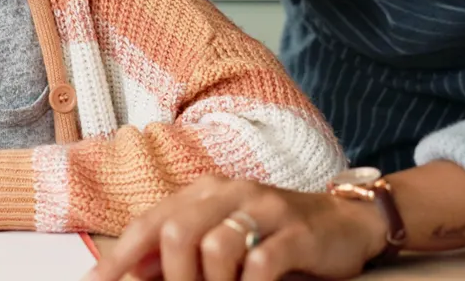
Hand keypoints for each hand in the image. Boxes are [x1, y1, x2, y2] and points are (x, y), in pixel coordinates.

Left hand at [85, 176, 386, 280]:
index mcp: (205, 193)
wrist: (346, 223)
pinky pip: (260, 262)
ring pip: (216, 246)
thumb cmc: (275, 236)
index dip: (119, 258)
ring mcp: (266, 209)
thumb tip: (131, 276)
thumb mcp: (223, 238)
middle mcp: (231, 193)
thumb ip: (181, 254)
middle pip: (177, 232)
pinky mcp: (297, 232)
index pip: (150, 222)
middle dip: (173, 277)